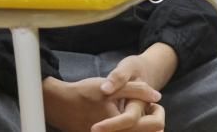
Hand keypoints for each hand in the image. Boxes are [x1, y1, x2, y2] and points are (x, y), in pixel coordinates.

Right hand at [42, 77, 160, 131]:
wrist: (58, 103)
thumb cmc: (85, 93)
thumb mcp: (112, 88)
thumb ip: (136, 91)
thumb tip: (157, 97)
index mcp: (116, 126)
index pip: (146, 127)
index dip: (156, 118)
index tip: (156, 109)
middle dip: (149, 125)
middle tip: (153, 112)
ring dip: (138, 127)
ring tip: (143, 115)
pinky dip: (127, 128)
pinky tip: (128, 120)